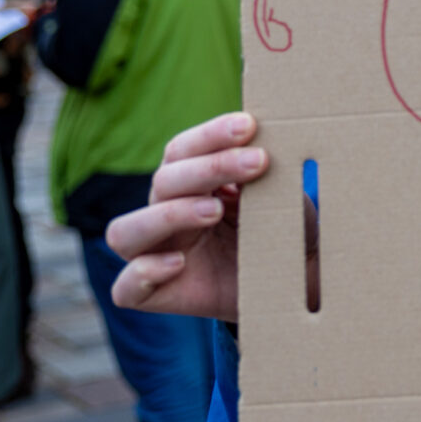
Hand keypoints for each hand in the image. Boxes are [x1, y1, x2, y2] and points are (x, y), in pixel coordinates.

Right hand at [106, 112, 309, 321]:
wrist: (295, 282)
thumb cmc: (282, 231)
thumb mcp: (280, 197)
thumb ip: (266, 172)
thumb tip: (260, 141)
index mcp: (189, 183)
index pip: (181, 151)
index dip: (210, 135)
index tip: (248, 126)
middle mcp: (165, 215)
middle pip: (162, 182)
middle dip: (209, 168)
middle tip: (257, 163)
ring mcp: (157, 254)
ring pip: (125, 231)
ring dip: (169, 214)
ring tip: (214, 211)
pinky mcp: (157, 295)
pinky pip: (126, 289)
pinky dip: (144, 272)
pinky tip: (178, 263)